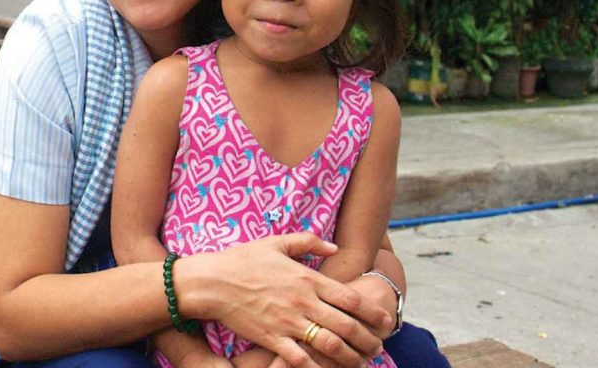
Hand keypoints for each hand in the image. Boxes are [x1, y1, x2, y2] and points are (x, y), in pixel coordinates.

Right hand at [182, 234, 390, 367]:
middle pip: (347, 325)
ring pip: (330, 345)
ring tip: (359, 362)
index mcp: (307, 278)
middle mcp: (303, 302)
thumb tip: (334, 247)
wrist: (212, 282)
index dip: (372, 312)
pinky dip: (316, 367)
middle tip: (378, 347)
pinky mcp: (272, 339)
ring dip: (350, 357)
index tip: (385, 321)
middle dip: (368, 339)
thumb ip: (308, 242)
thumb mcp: (276, 242)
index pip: (350, 298)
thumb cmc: (242, 260)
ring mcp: (288, 322)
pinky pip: (300, 359)